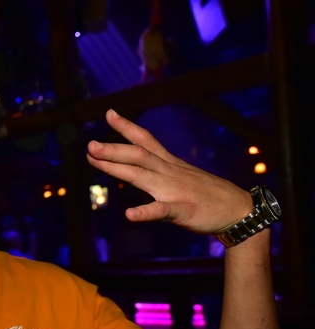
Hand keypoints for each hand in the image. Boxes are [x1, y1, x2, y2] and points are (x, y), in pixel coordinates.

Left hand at [86, 109, 251, 233]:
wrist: (238, 210)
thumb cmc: (207, 194)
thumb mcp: (181, 176)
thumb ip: (158, 171)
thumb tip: (139, 167)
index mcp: (169, 164)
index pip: (145, 141)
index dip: (126, 127)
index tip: (109, 113)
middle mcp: (169, 172)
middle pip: (138, 155)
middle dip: (112, 149)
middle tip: (89, 144)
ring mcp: (175, 190)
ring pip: (142, 175)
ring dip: (117, 168)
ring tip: (95, 160)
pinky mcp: (183, 210)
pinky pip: (162, 210)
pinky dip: (146, 212)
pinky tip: (130, 215)